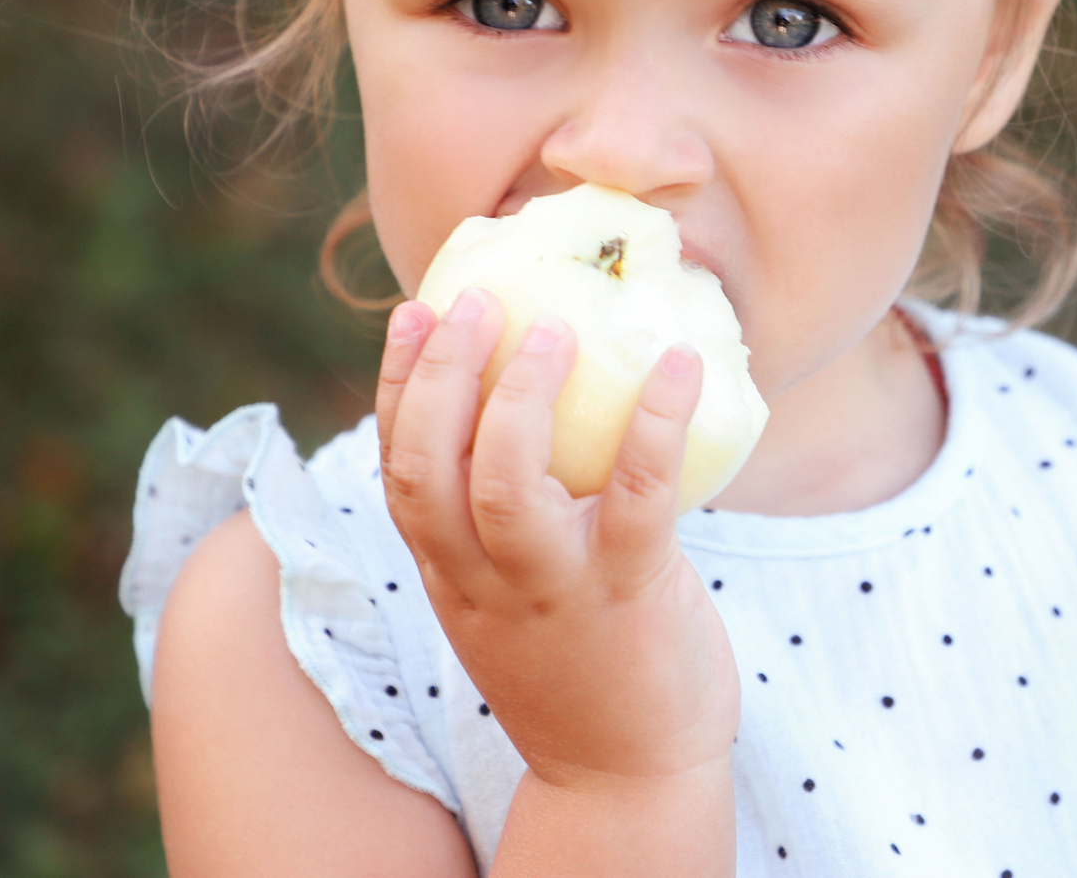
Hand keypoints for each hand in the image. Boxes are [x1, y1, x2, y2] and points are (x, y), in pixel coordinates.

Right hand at [374, 289, 741, 797]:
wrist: (627, 778)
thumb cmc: (581, 661)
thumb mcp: (509, 595)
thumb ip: (500, 520)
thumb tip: (529, 400)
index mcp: (450, 572)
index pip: (399, 469)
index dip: (397, 385)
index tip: (414, 313)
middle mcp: (483, 580)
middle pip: (429, 469)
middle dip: (440, 374)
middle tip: (478, 298)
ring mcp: (554, 590)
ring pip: (506, 486)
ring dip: (521, 396)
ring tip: (554, 327)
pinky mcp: (631, 595)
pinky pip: (639, 498)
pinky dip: (656, 423)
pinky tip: (679, 366)